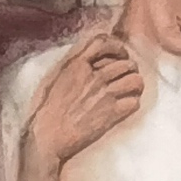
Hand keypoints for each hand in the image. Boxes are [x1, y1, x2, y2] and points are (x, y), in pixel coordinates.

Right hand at [27, 31, 146, 169]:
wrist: (46, 138)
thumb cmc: (44, 112)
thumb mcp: (53, 79)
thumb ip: (71, 66)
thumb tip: (87, 60)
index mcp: (76, 64)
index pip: (104, 42)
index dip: (117, 46)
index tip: (119, 55)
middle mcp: (93, 76)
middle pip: (125, 62)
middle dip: (130, 68)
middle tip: (127, 76)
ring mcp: (104, 94)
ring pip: (135, 80)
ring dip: (135, 85)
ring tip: (131, 91)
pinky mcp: (111, 114)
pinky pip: (134, 102)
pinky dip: (133, 104)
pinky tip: (125, 107)